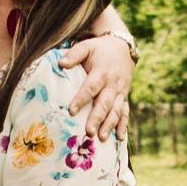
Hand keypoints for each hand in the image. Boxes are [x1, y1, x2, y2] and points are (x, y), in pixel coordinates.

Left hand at [68, 5, 138, 139]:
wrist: (123, 48)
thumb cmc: (100, 50)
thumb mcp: (87, 46)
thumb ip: (74, 54)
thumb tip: (61, 64)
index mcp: (102, 72)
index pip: (91, 87)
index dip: (81, 99)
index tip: (71, 110)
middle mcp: (113, 84)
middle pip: (104, 103)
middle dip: (97, 118)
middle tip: (89, 132)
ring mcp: (121, 93)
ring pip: (116, 111)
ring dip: (109, 125)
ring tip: (101, 138)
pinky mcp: (124, 98)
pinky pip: (125, 113)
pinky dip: (123, 125)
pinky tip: (120, 138)